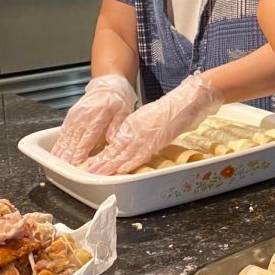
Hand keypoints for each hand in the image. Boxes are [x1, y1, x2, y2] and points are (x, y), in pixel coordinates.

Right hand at [50, 75, 136, 164]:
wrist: (108, 81)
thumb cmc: (118, 96)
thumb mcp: (124, 109)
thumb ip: (117, 125)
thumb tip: (112, 139)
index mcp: (99, 113)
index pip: (89, 135)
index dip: (82, 149)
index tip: (77, 160)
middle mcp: (85, 114)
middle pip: (75, 136)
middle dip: (69, 152)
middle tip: (64, 165)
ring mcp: (77, 113)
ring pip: (67, 133)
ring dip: (62, 148)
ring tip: (57, 160)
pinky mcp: (72, 113)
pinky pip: (64, 128)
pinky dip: (60, 140)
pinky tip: (57, 149)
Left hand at [85, 74, 223, 174]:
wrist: (185, 100)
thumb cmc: (171, 109)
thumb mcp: (149, 118)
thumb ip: (139, 130)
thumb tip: (130, 142)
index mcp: (133, 123)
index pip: (115, 142)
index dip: (104, 154)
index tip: (94, 162)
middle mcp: (135, 129)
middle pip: (116, 148)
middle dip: (102, 162)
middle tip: (89, 171)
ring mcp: (145, 135)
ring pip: (124, 152)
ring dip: (111, 165)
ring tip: (98, 173)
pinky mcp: (156, 140)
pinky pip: (141, 154)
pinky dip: (130, 162)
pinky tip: (121, 169)